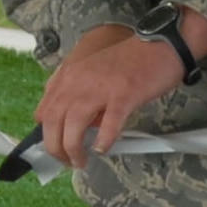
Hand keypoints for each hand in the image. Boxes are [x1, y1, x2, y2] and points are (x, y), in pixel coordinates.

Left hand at [34, 25, 183, 165]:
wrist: (162, 45)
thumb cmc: (131, 60)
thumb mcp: (93, 71)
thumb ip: (77, 91)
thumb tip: (71, 124)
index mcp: (71, 74)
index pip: (44, 111)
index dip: (46, 134)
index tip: (55, 146)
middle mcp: (80, 80)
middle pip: (53, 121)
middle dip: (56, 148)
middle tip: (67, 161)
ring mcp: (102, 87)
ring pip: (73, 126)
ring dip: (74, 150)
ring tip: (82, 161)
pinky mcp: (124, 95)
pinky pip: (108, 125)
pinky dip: (103, 141)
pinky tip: (103, 148)